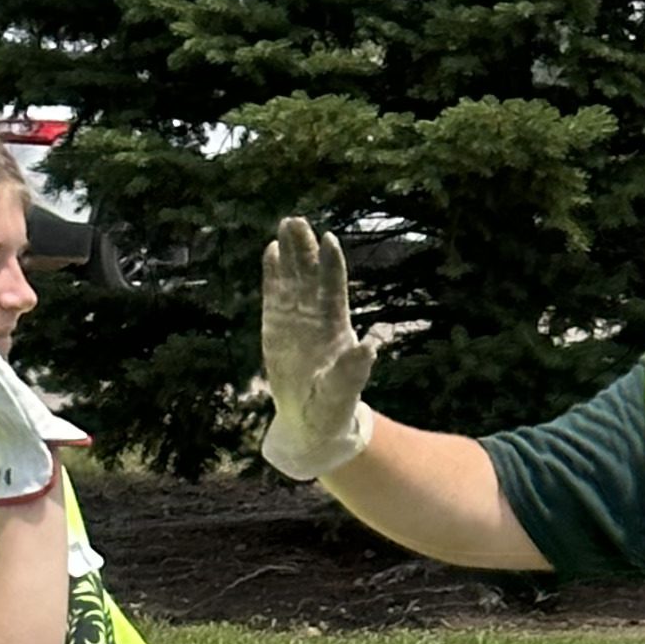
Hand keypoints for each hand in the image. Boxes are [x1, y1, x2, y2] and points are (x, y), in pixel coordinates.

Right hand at [260, 217, 375, 482]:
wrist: (311, 423)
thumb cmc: (332, 411)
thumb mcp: (342, 393)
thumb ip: (353, 370)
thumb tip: (372, 346)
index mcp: (335, 329)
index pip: (334, 290)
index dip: (331, 266)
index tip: (329, 241)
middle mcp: (316, 316)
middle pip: (311, 275)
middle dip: (305, 248)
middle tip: (296, 220)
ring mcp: (296, 318)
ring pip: (293, 278)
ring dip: (291, 252)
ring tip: (286, 224)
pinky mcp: (275, 325)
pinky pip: (274, 294)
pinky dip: (273, 273)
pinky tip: (272, 250)